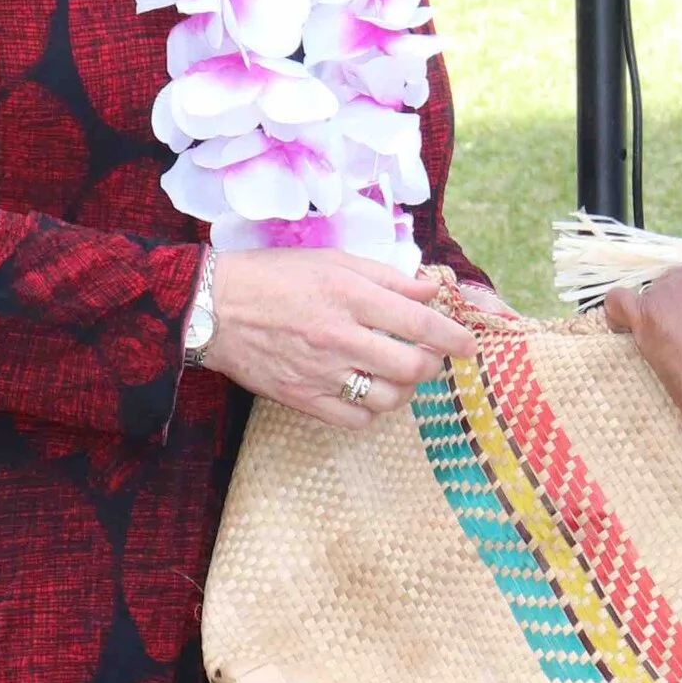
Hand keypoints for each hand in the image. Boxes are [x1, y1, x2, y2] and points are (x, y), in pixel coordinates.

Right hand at [201, 247, 473, 428]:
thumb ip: (386, 277)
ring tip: (395, 375)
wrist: (213, 308)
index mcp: (351, 296)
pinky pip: (355, 420)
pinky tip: (364, 392)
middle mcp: (341, 336)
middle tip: (427, 358)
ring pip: (388, 399)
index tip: (468, 345)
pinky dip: (370, 411)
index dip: (454, 338)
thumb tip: (430, 288)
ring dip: (402, 390)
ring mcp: (321, 372)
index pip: (421, 324)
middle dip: (431, 365)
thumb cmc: (275, 277)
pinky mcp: (302, 398)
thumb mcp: (332, 262)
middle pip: (412, 367)